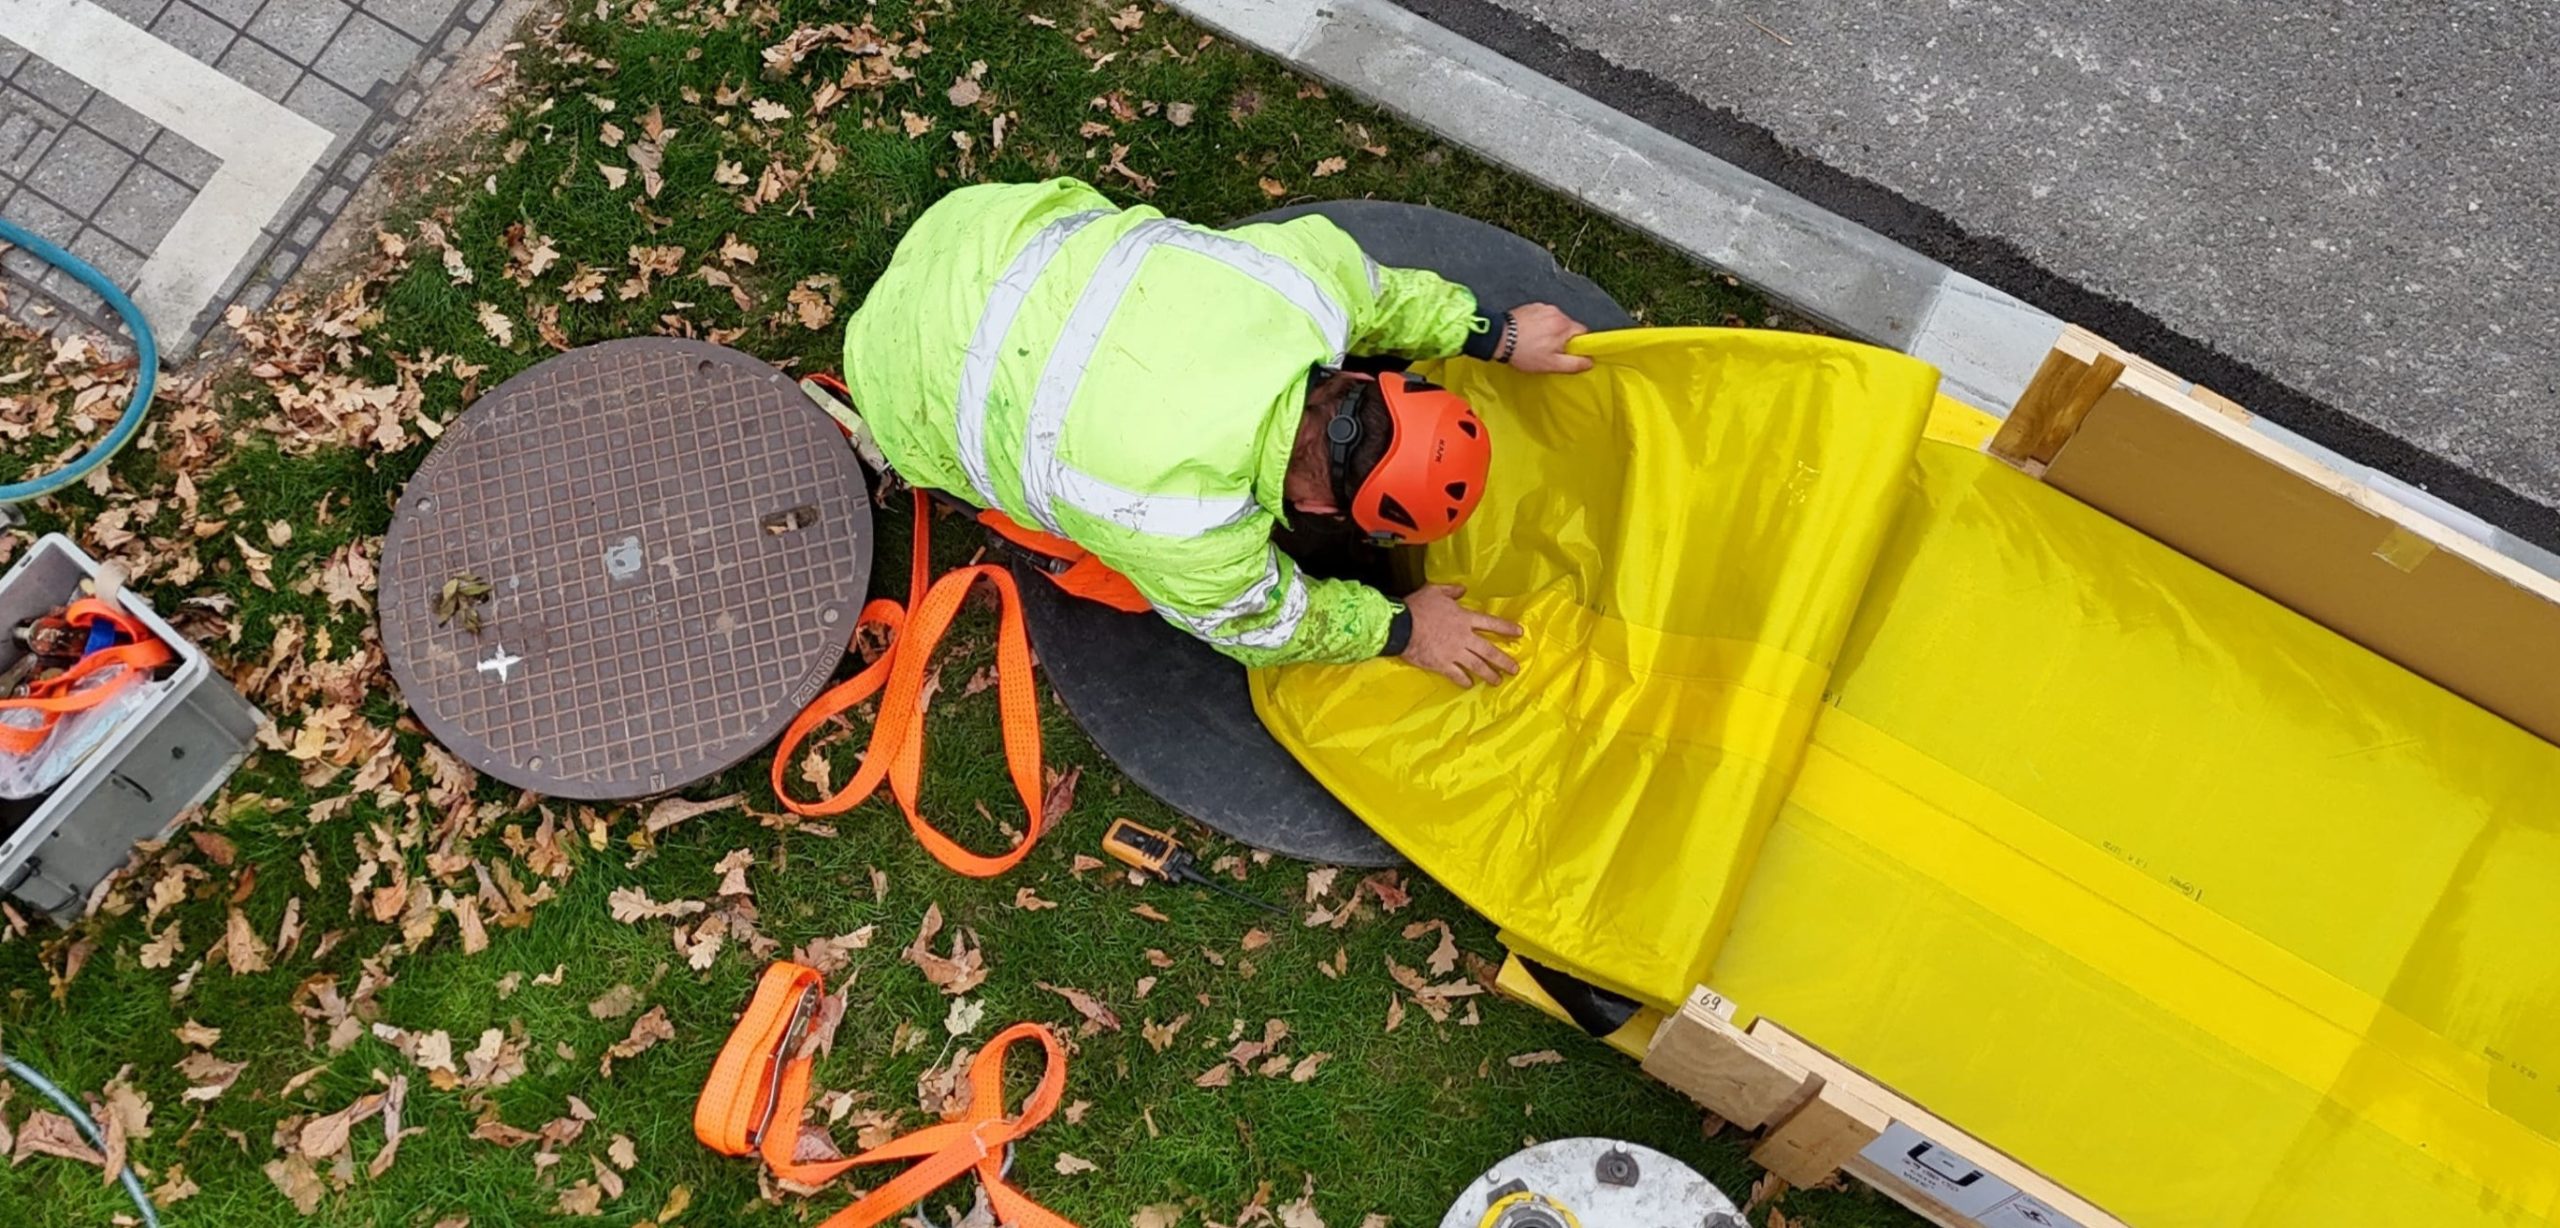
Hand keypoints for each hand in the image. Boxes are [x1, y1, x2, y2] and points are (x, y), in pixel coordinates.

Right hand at [1398, 584, 1522, 687]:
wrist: (1401, 626)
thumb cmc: (1418, 607)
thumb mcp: (1435, 591)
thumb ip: (1451, 590)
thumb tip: (1463, 589)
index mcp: (1464, 619)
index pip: (1491, 623)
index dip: (1506, 628)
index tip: (1519, 633)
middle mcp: (1464, 637)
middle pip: (1489, 651)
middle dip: (1504, 661)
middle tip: (1515, 669)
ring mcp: (1454, 653)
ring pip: (1477, 666)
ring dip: (1489, 674)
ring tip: (1498, 681)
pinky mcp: (1443, 665)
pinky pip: (1457, 675)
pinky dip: (1464, 681)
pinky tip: (1469, 685)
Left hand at [1505, 303, 1592, 373]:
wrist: (1498, 338)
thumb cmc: (1524, 352)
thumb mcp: (1551, 364)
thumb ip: (1574, 363)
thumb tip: (1590, 362)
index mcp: (1564, 325)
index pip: (1584, 333)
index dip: (1578, 345)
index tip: (1568, 353)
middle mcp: (1556, 312)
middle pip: (1569, 326)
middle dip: (1563, 338)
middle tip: (1548, 351)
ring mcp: (1543, 307)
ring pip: (1556, 321)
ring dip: (1551, 331)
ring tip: (1536, 343)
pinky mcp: (1532, 306)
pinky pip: (1543, 316)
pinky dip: (1540, 324)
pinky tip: (1529, 334)